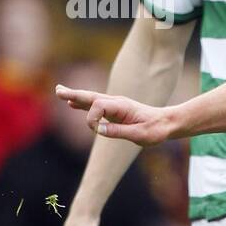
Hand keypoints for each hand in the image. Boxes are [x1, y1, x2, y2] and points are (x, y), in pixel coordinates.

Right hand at [55, 84, 174, 145]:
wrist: (167, 123)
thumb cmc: (156, 130)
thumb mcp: (140, 135)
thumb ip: (119, 132)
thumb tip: (99, 130)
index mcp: (122, 107)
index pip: (98, 107)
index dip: (92, 119)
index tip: (98, 131)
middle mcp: (117, 102)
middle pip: (91, 97)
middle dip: (74, 95)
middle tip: (58, 90)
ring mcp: (115, 105)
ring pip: (91, 99)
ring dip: (75, 96)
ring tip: (60, 92)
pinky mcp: (115, 110)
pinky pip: (95, 105)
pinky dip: (83, 103)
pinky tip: (72, 104)